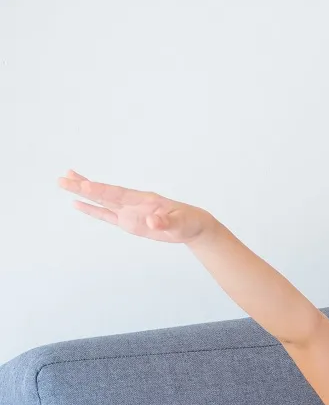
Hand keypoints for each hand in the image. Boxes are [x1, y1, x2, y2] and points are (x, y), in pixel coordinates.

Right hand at [57, 171, 213, 243]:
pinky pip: (106, 215)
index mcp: (144, 200)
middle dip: (83, 187)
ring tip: (64, 182)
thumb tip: (152, 222)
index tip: (83, 185)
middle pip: (104, 193)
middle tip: (62, 178)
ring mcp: (129, 212)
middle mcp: (132, 203)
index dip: (101, 190)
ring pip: (101, 201)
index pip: (118, 194)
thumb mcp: (180, 223)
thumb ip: (165, 223)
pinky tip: (77, 204)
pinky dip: (92, 210)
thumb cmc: (187, 221)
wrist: (191, 225)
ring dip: (83, 193)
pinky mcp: (128, 222)